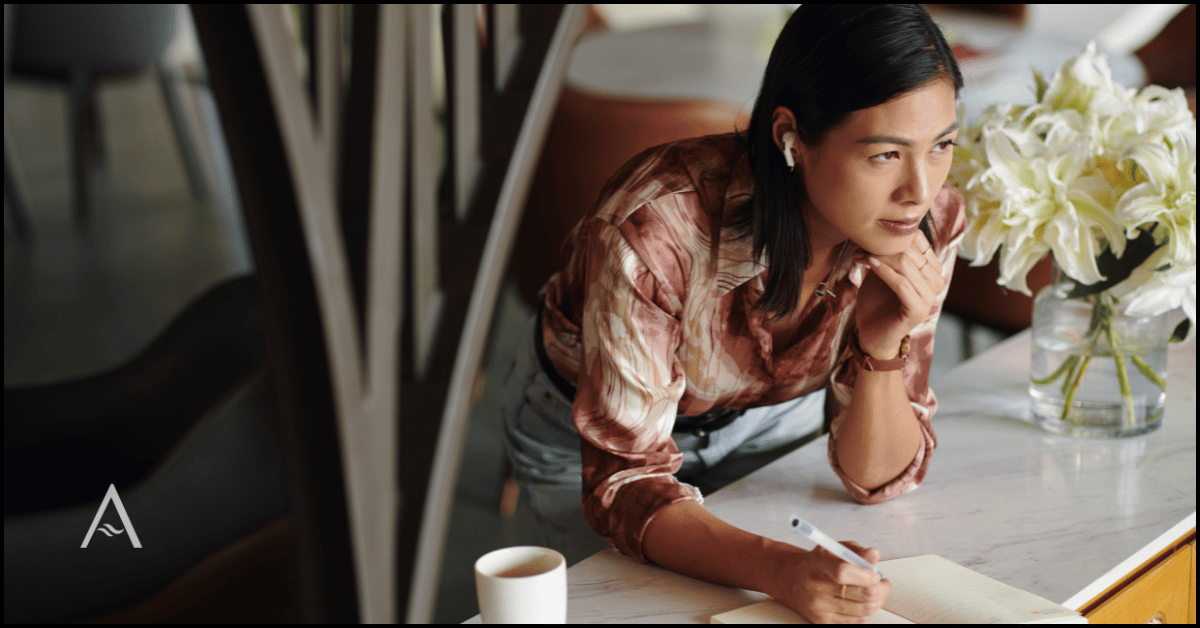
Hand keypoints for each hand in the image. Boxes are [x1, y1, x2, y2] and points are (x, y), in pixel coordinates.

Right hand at [770, 541, 890, 623]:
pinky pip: (856, 621)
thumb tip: (874, 555)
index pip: (843, 572)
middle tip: (883, 583)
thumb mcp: (833, 548)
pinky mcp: (822, 621)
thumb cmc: (816, 563)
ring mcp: (819, 607)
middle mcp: (816, 588)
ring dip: (877, 601)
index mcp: (817, 564)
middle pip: (861, 595)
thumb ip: (855, 551)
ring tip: (874, 591)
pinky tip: (860, 602)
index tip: (875, 573)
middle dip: (881, 588)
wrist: (789, 579)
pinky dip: (865, 611)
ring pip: (864, 610)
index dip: (866, 574)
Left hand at [855, 230, 944, 359]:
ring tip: (861, 254)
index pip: (919, 241)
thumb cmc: (876, 301)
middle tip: (859, 246)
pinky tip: (870, 264)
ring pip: (906, 266)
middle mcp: (936, 281)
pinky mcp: (918, 310)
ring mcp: (930, 297)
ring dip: (880, 257)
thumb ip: (885, 253)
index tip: (867, 236)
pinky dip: (885, 272)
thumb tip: (873, 228)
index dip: (894, 235)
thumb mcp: (881, 271)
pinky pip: (902, 285)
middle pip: (912, 252)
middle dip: (883, 246)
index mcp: (932, 269)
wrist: (871, 334)